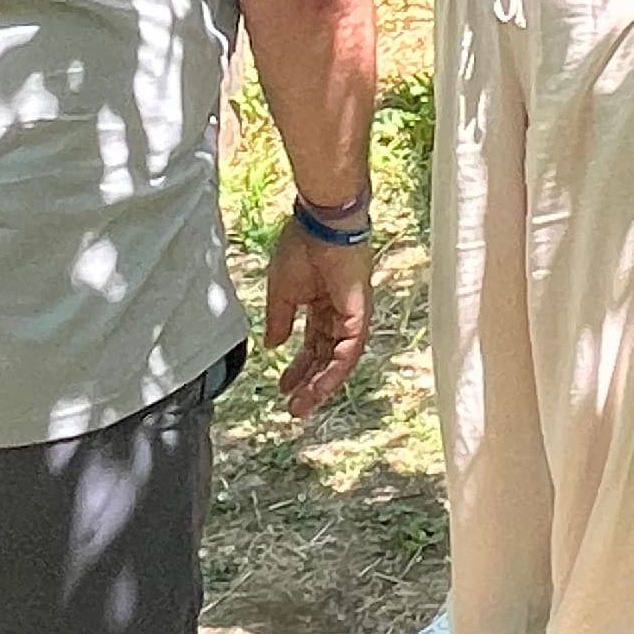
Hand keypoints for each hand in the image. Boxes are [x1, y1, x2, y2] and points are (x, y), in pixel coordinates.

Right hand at [263, 218, 372, 419]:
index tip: (283, 388)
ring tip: (302, 405)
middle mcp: (339, 314)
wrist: (321, 225)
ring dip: (321, 385)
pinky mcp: (360, 316)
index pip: (312, 346)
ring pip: (339, 361)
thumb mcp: (281, 292)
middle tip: (294, 407)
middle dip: (309, 384)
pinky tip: (319, 387)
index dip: (298, 368)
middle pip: (325, 358)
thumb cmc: (301, 247)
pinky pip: (349, 351)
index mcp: (320, 305)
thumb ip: (279, 320)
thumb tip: (273, 346)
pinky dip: (335, 371)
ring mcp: (352, 316)